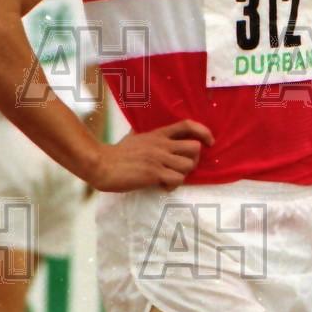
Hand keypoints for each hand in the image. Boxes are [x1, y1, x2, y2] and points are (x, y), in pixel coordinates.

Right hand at [92, 119, 213, 192]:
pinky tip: (161, 186)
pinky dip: (172, 186)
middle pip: (195, 148)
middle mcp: (162, 144)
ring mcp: (159, 158)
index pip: (188, 125)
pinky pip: (177, 180)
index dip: (204, 132)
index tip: (210, 142)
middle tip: (181, 168)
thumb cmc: (116, 154)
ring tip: (169, 178)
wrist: (101, 164)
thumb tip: (146, 136)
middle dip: (193, 160)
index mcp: (158, 134)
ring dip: (182, 175)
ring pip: (189, 166)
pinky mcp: (154, 173)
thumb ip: (147, 137)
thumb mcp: (135, 138)